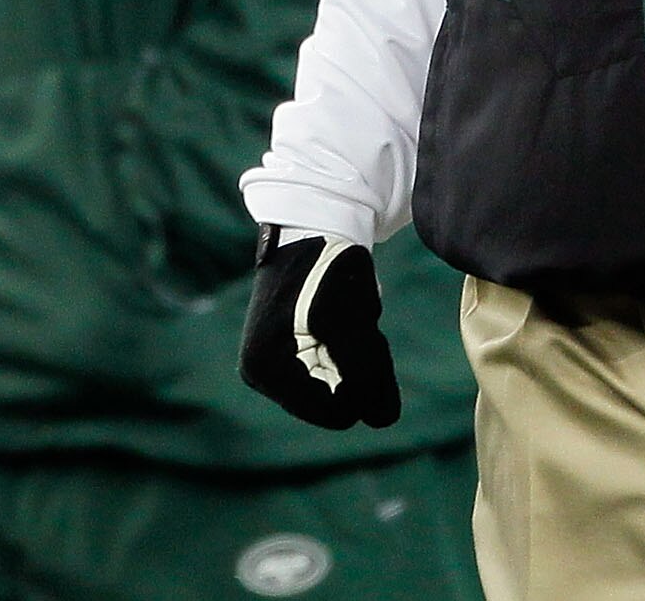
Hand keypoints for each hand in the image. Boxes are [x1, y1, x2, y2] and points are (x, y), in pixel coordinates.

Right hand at [240, 228, 400, 429]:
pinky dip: (348, 346)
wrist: (315, 225)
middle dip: (357, 366)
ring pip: (338, 383)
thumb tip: (382, 421)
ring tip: (348, 315)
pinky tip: (343, 316)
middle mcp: (262, 373)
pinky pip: (332, 366)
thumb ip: (368, 374)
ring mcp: (272, 363)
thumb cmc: (330, 269)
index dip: (364, 381)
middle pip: (335, 399)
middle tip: (355, 321)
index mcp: (268, 370)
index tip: (358, 334)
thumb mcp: (352, 323)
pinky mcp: (287, 351)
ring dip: (355, 354)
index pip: (335, 412)